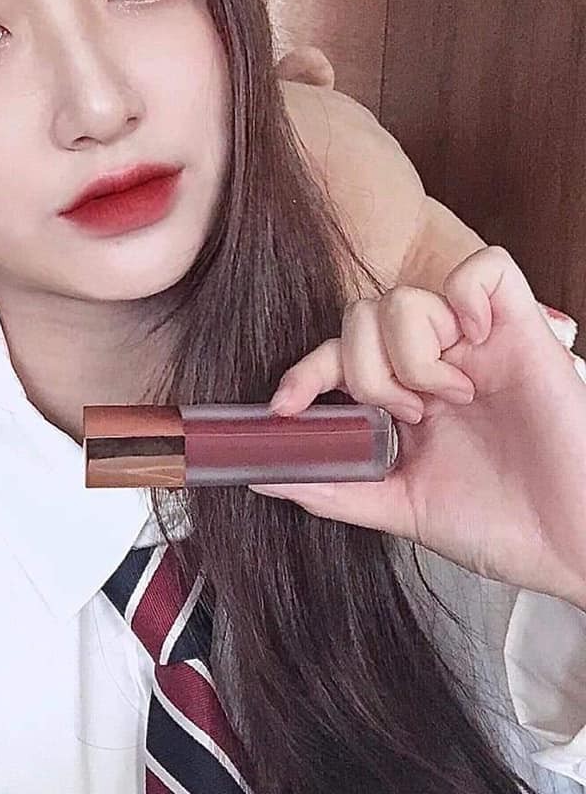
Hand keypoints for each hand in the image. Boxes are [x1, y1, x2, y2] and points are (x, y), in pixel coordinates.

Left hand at [252, 246, 585, 608]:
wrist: (574, 547)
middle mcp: (435, 363)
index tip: (284, 407)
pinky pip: (484, 270)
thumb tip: (264, 475)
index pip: (336, 356)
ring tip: (447, 398)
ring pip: (406, 297)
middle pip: (360, 316)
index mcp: (406, 397)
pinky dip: (466, 300)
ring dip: (411, 353)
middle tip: (408, 416)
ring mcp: (477, 344)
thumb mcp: (401, 506)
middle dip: (366, 371)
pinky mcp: (523, 331)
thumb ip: (335, 487)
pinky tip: (471, 351)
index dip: (304, 372)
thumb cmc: (503, 526)